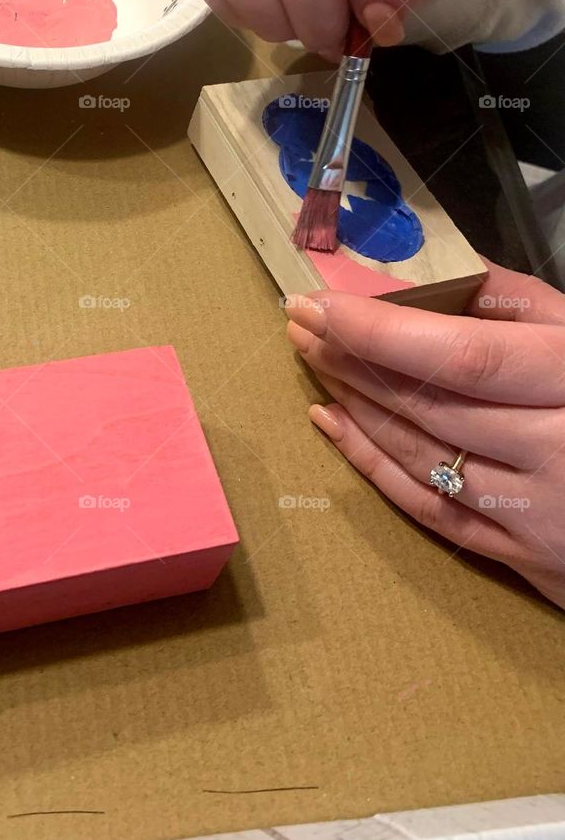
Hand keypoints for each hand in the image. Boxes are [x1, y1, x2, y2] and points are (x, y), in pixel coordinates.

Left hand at [284, 259, 564, 607]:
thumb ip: (521, 304)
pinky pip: (428, 510)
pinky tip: (330, 422)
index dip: (383, 331)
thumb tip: (433, 282)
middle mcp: (557, 454)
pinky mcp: (523, 558)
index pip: (463, 357)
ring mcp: (537, 515)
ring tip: (311, 359)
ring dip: (354, 403)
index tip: (322, 303)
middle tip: (300, 322)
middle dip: (352, 358)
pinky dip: (371, 463)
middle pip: (430, 406)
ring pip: (420, 456)